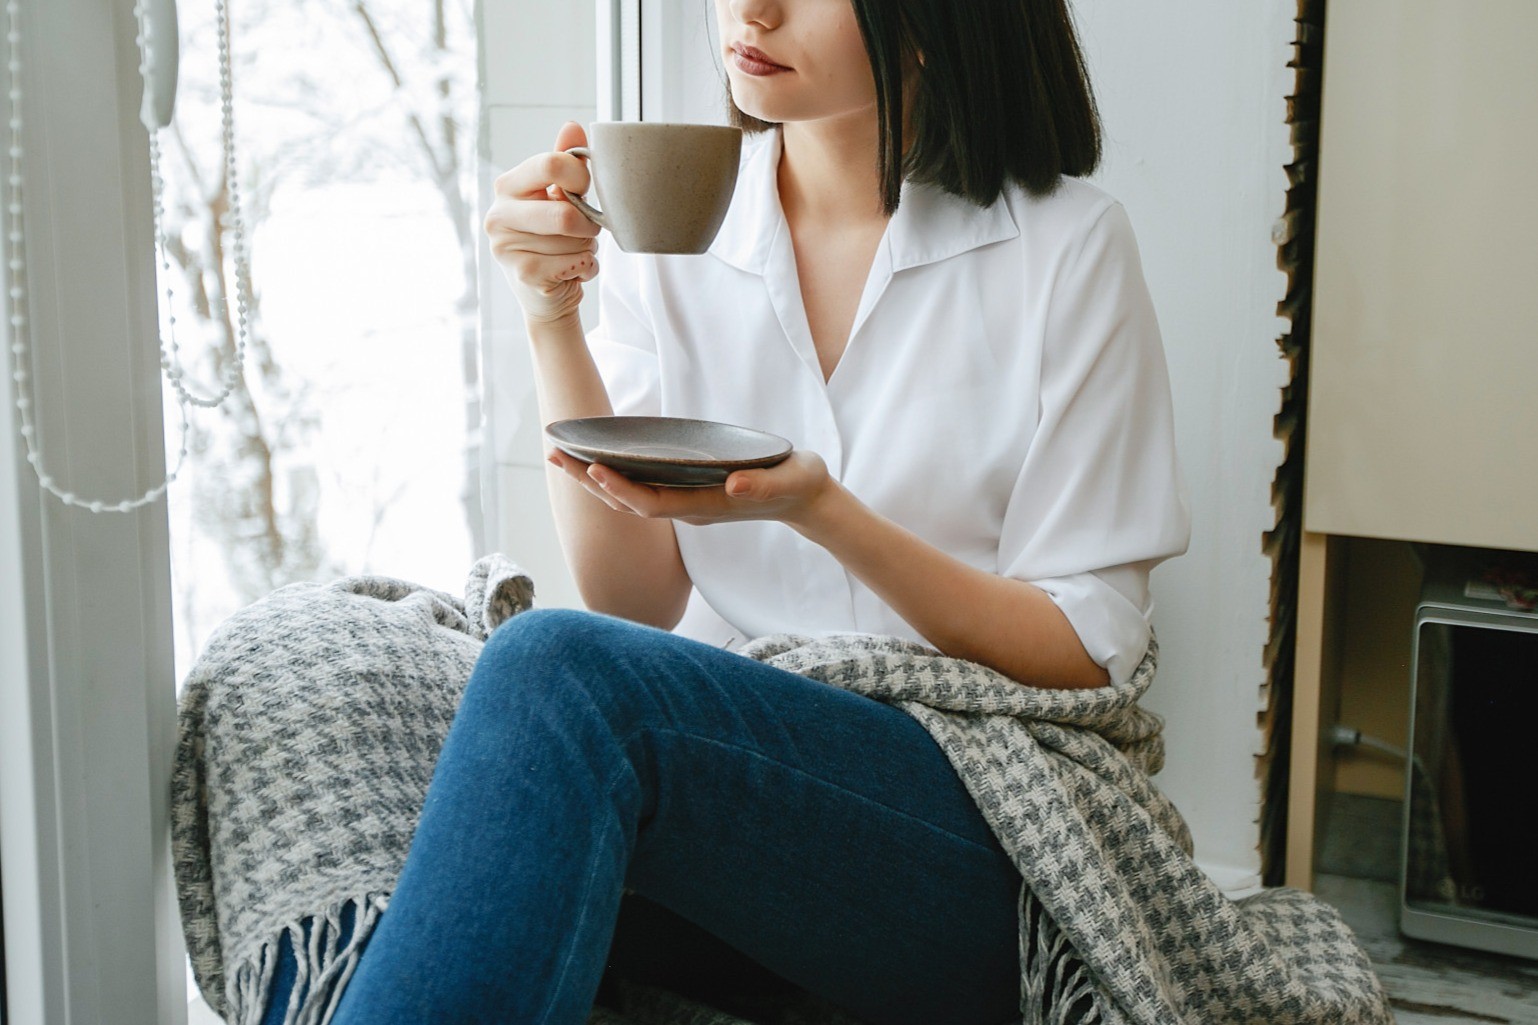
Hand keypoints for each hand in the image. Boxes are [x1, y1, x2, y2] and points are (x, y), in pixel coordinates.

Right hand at [483, 122, 601, 324]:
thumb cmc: (556, 237)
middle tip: (586, 230)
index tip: (584, 190)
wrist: (547, 291)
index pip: (552, 165)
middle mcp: (498, 213)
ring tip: (573, 252)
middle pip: (565, 213)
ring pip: (574, 243)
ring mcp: (505, 246)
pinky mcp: (521, 273)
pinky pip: (571, 264)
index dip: (581, 177)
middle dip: (588, 226)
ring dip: (587, 250)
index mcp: (508, 185)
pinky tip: (573, 271)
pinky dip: (586, 268)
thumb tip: (572, 126)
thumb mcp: (560, 195)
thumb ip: (566, 161)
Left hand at [547, 449, 839, 530]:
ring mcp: (684, 501)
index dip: (621, 488)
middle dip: (589, 481)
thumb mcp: (789, 480)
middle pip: (627, 501)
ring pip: (628, 495)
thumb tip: (733, 486)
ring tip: (559, 454)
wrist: (805, 499)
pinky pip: (639, 485)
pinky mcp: (686, 491)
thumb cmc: (797, 485)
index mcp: (705, 506)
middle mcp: (687, 508)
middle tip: (553, 454)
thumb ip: (761, 486)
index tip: (593, 467)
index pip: (651, 503)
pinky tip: (594, 456)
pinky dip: (613, 472)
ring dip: (592, 478)